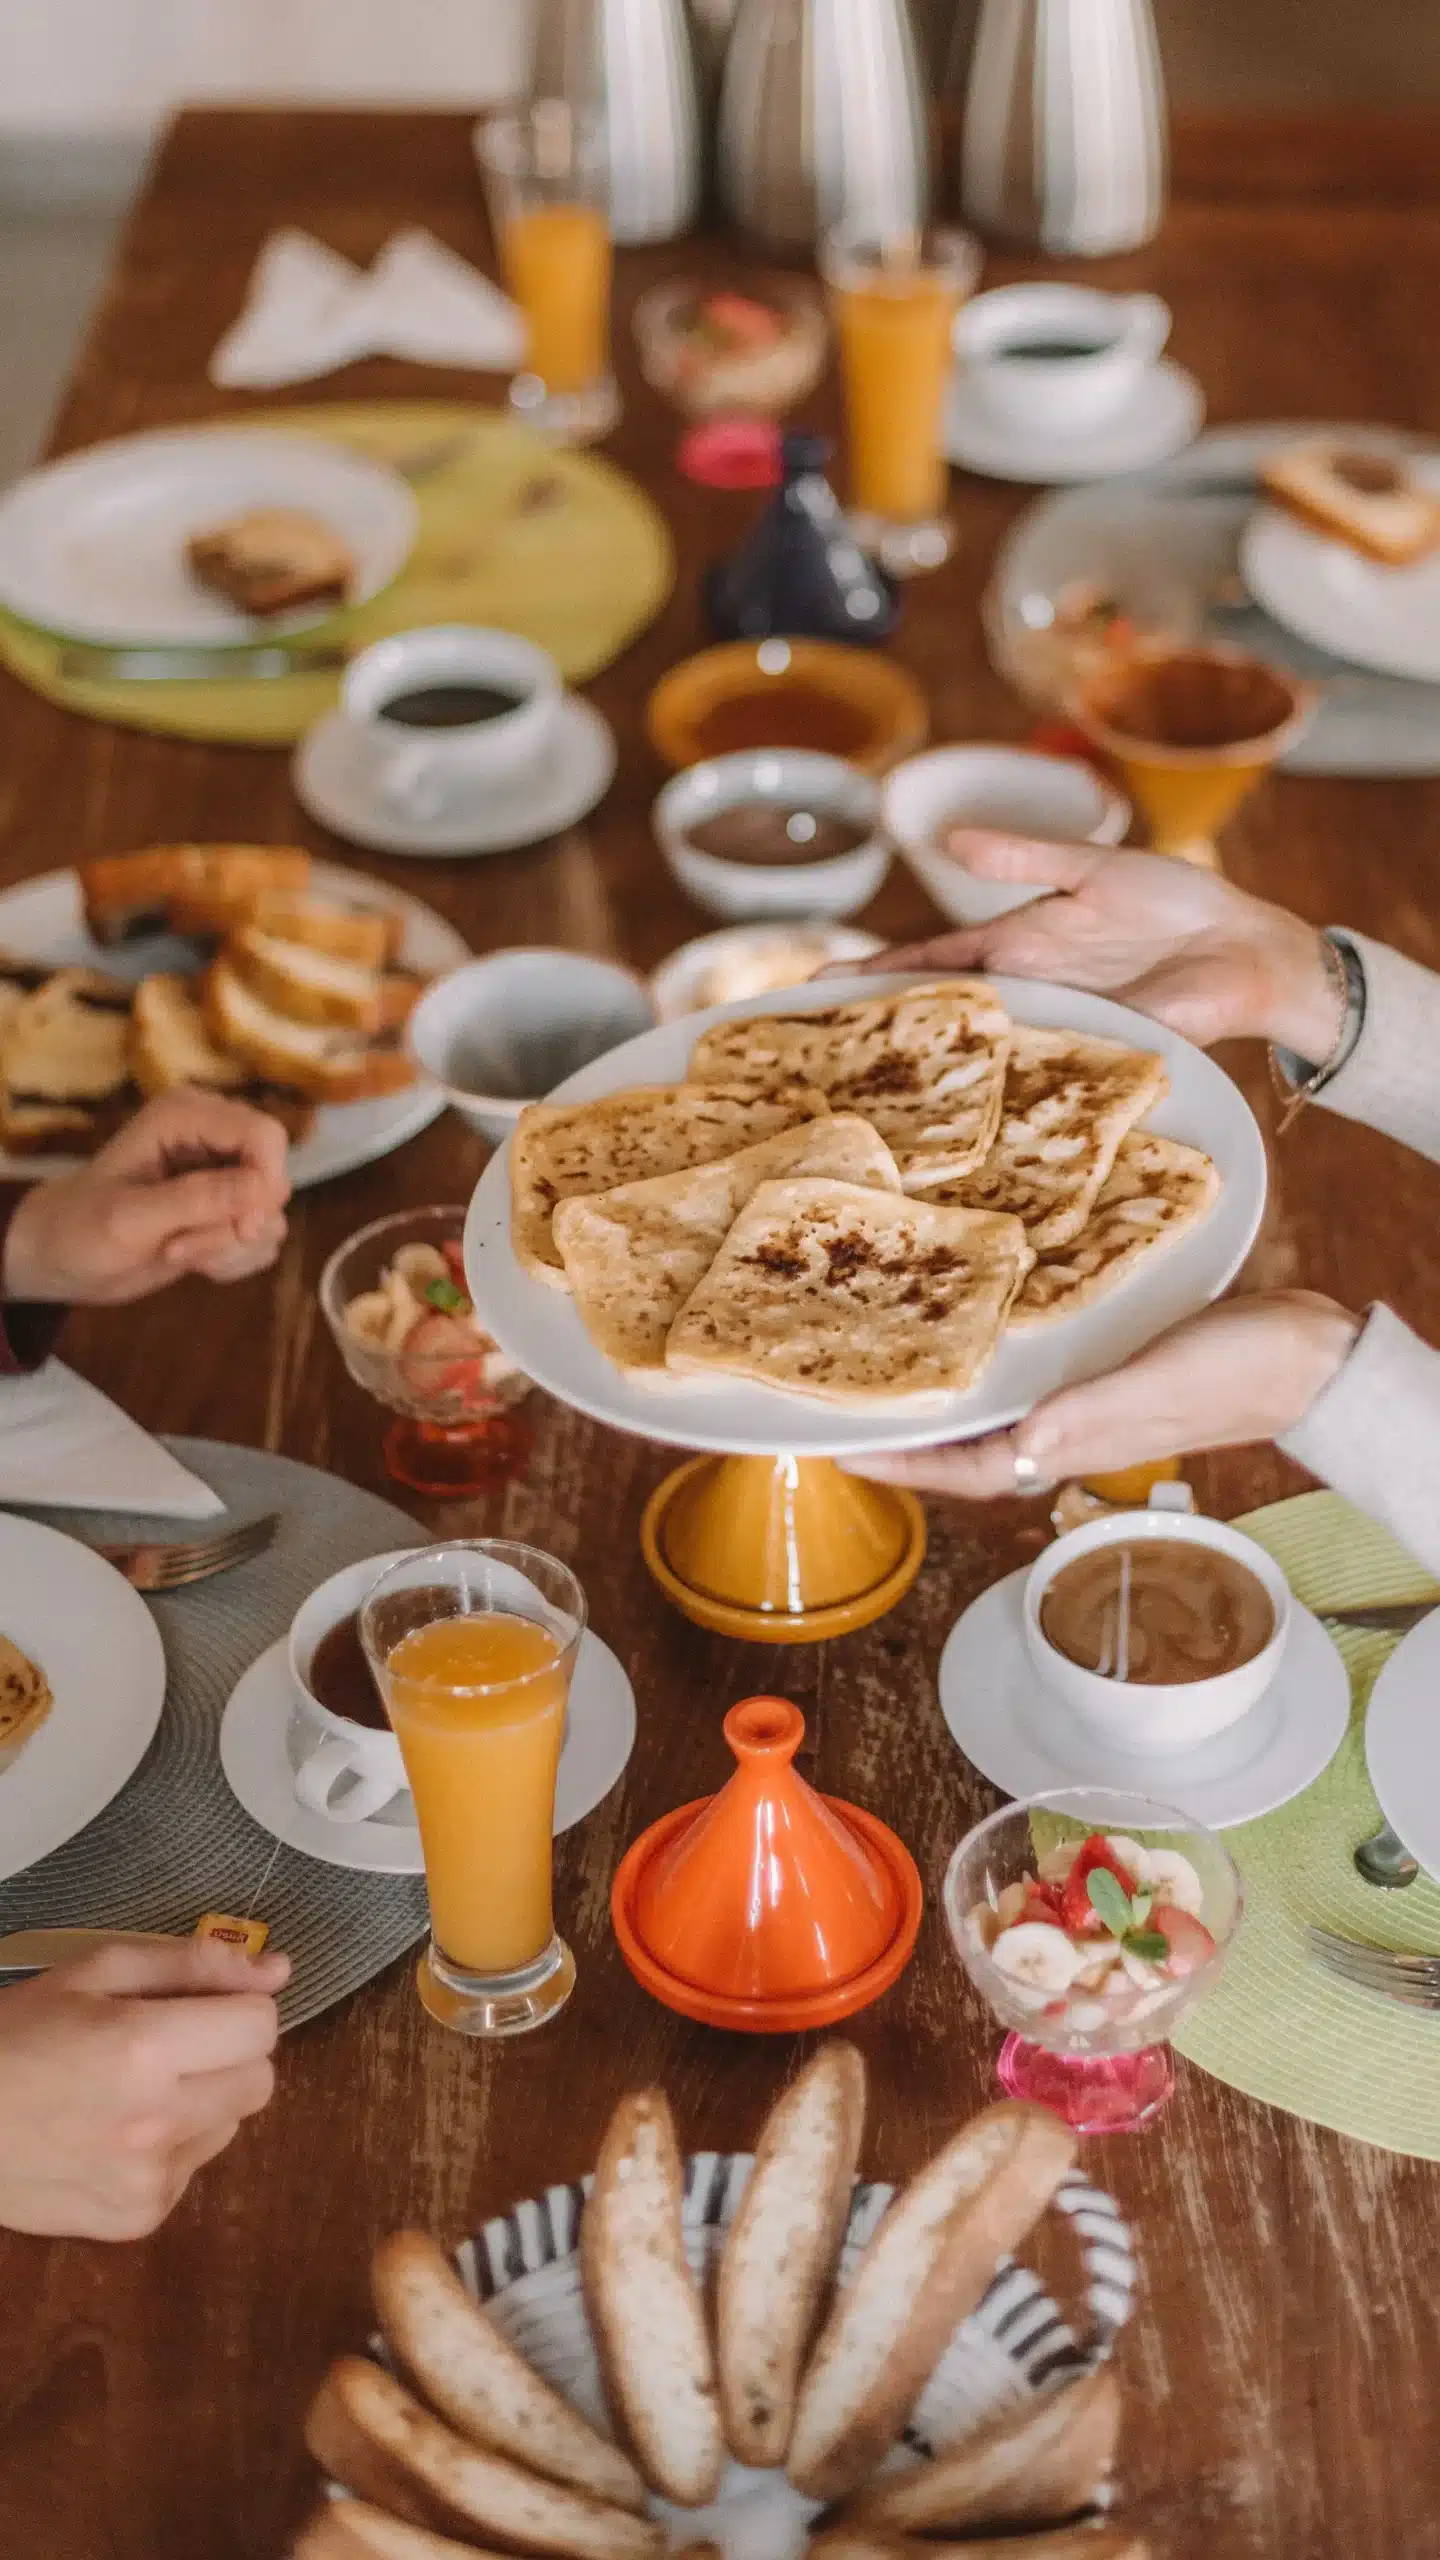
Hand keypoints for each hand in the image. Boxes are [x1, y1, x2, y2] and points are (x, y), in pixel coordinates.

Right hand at [0, 1935, 288, 2238]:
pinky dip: (172, 2146)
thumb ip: (194, 1965)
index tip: (199, 2005)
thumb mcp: (97, 1971)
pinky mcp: (137, 2218)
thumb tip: (280, 1970)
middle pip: (260, 2080)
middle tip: (170, 2045)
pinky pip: (195, 2168)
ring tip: (134, 2090)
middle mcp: (156, 2122)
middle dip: (229, 2054)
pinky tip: (115, 2132)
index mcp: (145, 2049)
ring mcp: (148, 2180)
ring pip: (232, 2124)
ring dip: (204, 2100)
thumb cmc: (18, 2033)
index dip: (236, 2007)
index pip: (261, 2025)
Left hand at [2, 1090, 291, 1304]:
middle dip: (238, 1224)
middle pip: (274, 1178)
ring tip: (176, 1253)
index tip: (244, 1227)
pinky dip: (232, 1261)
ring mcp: (223, 1178)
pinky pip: (262, 1242)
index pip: (264, 1135)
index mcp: (185, 1117)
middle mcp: (212, 1140)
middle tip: (185, 1247)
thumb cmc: (80, 1228)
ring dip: (229, 1248)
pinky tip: (192, 1262)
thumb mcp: (130, 1218)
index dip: (265, 1180)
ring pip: (271, 1217)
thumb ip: (195, 1200)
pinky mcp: (228, 1213)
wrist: (62, 1259)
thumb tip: (262, 1191)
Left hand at [843, 1292, 1361, 1498]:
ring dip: (942, 1386)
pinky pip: (1030, 1362)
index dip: (899, 1464)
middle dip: (905, 1426)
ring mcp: (1084, 1394)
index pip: (961, 1469)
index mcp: (1067, 1442)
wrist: (1307, 1351)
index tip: (836, 1449)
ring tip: (887, 1355)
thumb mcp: (1153, 1387)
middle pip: (965, 1440)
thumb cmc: (1234, 1370)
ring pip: (992, 1401)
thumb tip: (1019, 1439)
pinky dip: (993, 1346)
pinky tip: (976, 1312)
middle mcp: (1065, 1425)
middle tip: (841, 1396)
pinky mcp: (1104, 1358)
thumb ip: (1086, 1413)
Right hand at [857, 832, 1343, 1057]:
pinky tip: (955, 1125)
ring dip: (929, 1078)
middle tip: (812, 1057)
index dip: (875, 974)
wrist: (1247, 951)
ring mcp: (1055, 1034)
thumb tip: (950, 840)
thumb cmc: (1176, 903)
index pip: (930, 963)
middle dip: (882, 1035)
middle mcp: (1025, 997)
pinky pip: (1035, 1084)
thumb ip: (1024, 858)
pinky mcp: (1092, 1061)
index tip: (815, 989)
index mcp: (1016, 945)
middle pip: (941, 1019)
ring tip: (864, 1097)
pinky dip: (996, 1102)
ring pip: (978, 1060)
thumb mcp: (1091, 869)